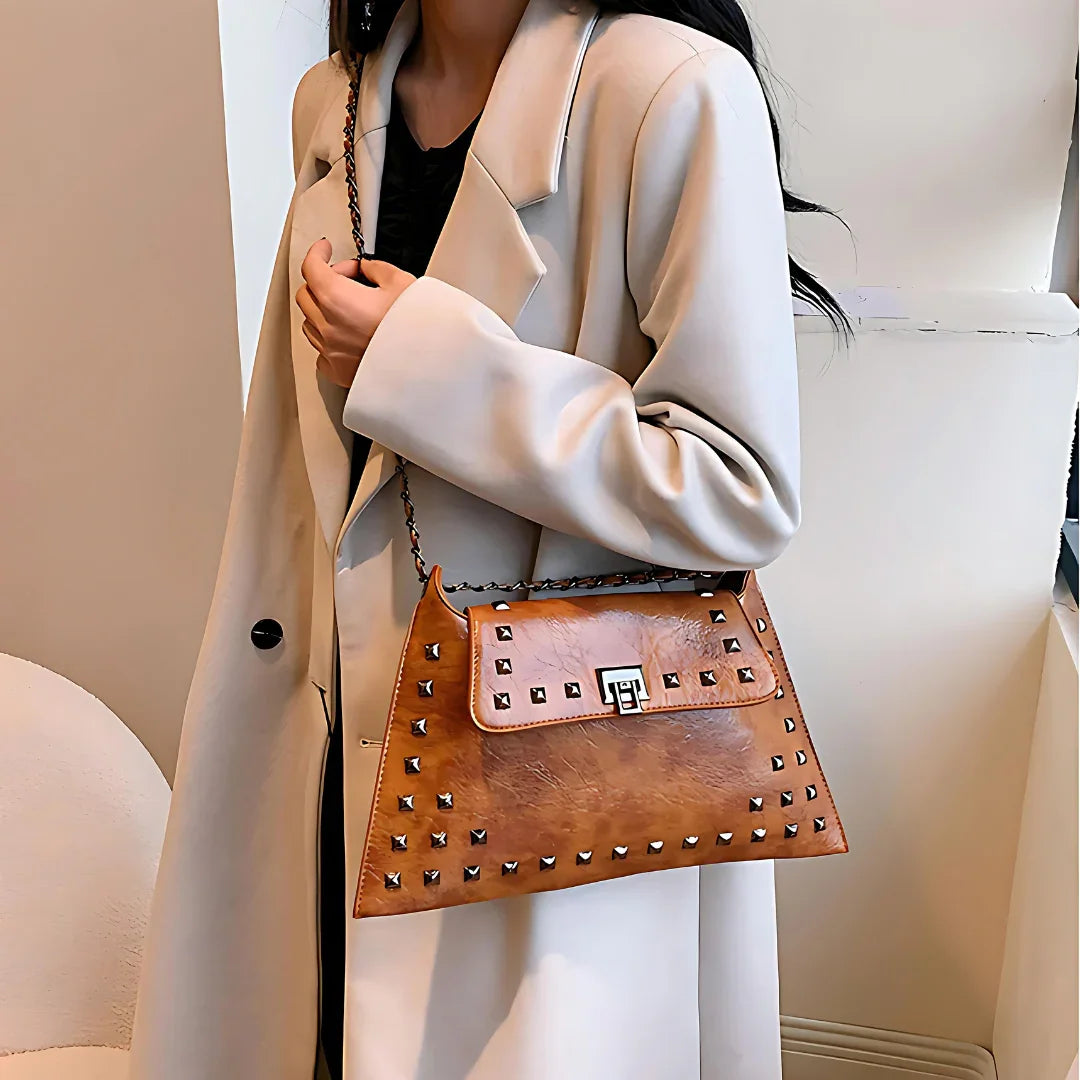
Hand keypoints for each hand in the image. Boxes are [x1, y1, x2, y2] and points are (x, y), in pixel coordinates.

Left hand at [295, 238, 415, 387]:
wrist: (425, 366)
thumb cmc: (415, 329)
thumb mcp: (401, 282)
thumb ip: (376, 268)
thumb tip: (368, 269)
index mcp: (337, 298)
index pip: (311, 267)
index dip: (317, 252)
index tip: (323, 249)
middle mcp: (328, 326)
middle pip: (306, 294)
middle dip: (322, 281)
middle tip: (347, 279)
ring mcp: (330, 350)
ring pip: (310, 322)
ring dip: (323, 310)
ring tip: (349, 309)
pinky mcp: (337, 370)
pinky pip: (321, 350)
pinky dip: (329, 339)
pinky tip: (346, 335)